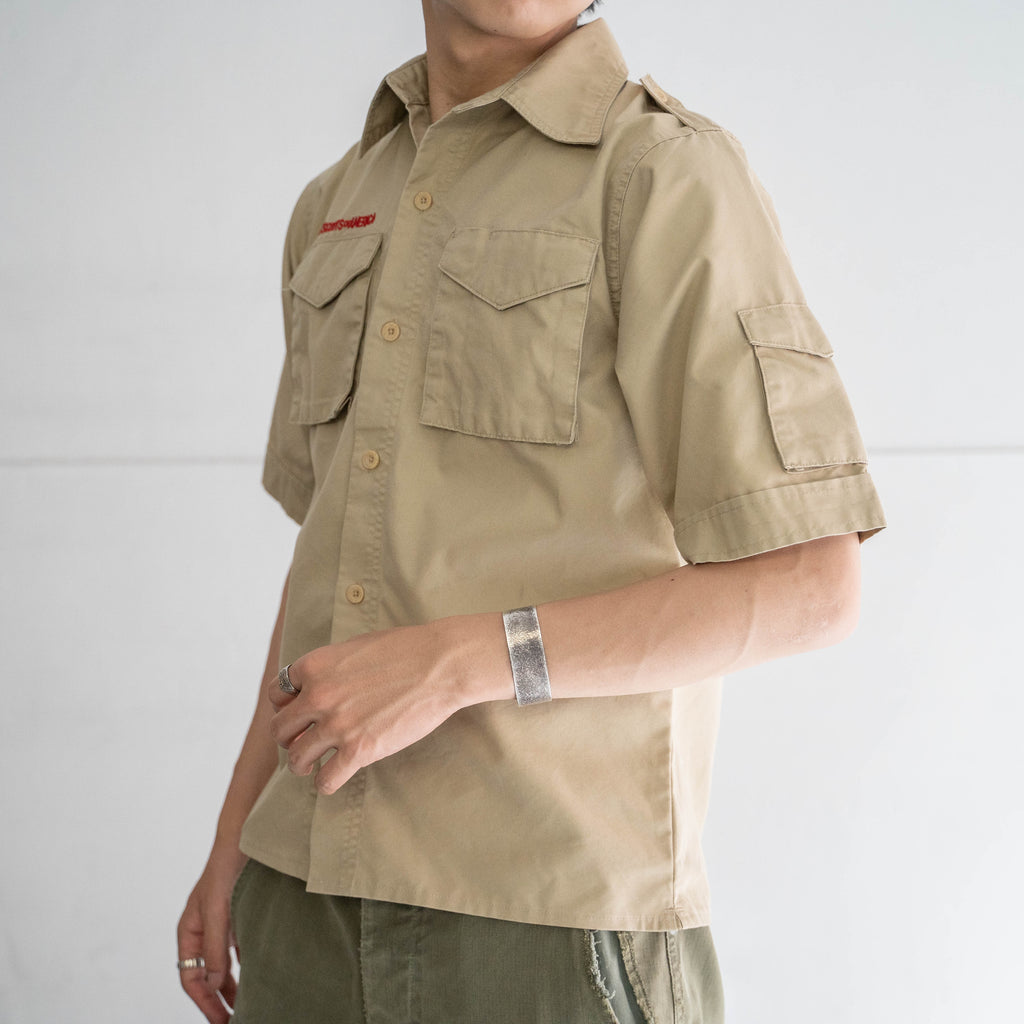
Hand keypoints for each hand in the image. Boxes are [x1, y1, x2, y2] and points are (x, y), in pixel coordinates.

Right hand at [177, 847, 246, 1023]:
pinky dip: (248, 966)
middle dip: (218, 1001)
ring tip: (248, 1007)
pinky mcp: (241, 918)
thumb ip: (215, 946)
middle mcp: (203, 932)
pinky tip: (260, 977)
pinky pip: (241, 951)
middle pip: (207, 977)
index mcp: (189, 932)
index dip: (204, 1003)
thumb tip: (214, 983)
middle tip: (235, 1021)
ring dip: (234, 987)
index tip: (221, 1022)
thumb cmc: (225, 869)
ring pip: (224, 966)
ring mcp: (222, 926)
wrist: (246, 838)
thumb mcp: (218, 909)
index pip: (191, 978)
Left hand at [268, 619, 485, 794]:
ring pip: (297, 758)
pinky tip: (334, 778)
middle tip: (302, 742)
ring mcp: (337, 725)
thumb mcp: (355, 647)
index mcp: (314, 666)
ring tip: (313, 766)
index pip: (276, 693)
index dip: (285, 707)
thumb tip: (322, 683)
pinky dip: (326, 783)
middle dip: (289, 738)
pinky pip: (325, 780)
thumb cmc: (406, 650)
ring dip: (303, 765)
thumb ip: (331, 667)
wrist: (441, 665)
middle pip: (279, 729)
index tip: (298, 715)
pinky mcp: (360, 750)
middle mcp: (318, 696)